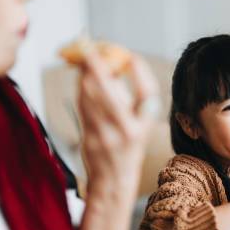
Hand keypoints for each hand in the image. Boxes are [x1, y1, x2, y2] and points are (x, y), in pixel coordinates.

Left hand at [76, 50, 158, 198]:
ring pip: (92, 96)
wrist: (113, 180)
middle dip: (98, 66)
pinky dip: (81, 90)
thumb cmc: (126, 148)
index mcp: (145, 124)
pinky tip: (82, 81)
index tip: (132, 56)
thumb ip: (126, 99)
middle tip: (90, 49)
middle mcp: (128, 130)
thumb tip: (109, 67)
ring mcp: (107, 135)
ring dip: (86, 75)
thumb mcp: (137, 124)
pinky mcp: (91, 138)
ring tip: (85, 62)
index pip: (147, 93)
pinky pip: (83, 107)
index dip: (140, 72)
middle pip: (111, 90)